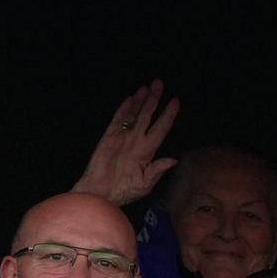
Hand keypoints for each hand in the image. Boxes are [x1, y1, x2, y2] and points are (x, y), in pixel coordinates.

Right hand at [72, 79, 179, 206]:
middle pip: (148, 116)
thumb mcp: (145, 184)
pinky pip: (118, 120)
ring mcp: (123, 137)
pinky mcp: (110, 137)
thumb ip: (157, 170)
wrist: (101, 194)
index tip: (176, 101)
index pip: (161, 129)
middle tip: (159, 83)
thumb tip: (173, 160)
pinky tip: (131, 99)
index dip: (168, 115)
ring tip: (147, 87)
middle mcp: (137, 141)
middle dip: (154, 100)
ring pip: (134, 114)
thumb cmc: (123, 192)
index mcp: (147, 152)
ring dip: (140, 101)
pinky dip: (125, 110)